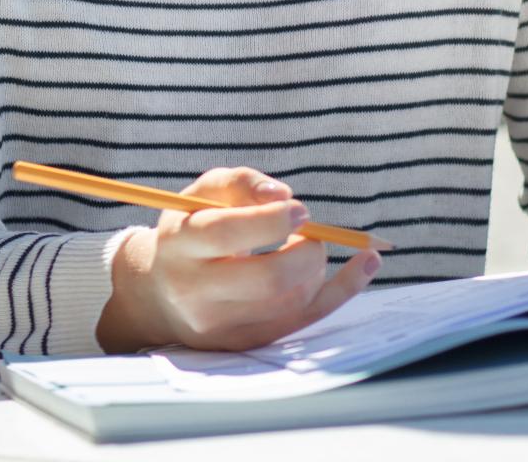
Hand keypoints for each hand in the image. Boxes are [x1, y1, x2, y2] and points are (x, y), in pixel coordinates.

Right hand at [96, 166, 381, 352]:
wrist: (162, 291)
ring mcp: (219, 326)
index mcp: (181, 244)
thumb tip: (283, 196)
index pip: (227, 234)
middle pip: (266, 280)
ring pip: (289, 303)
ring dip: (315, 269)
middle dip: (305, 253)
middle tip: (310, 234)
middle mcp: (195, 291)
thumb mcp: (204, 194)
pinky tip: (366, 265)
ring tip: (306, 249)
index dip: (272, 221)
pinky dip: (340, 291)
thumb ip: (242, 183)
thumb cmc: (194, 228)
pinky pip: (303, 322)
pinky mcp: (244, 344)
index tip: (300, 210)